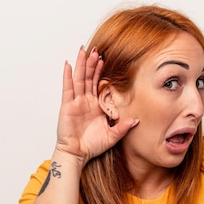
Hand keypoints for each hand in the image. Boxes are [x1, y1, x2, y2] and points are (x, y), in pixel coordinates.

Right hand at [55, 47, 137, 163]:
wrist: (78, 154)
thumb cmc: (92, 146)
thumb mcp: (112, 136)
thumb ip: (123, 127)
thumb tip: (136, 120)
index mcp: (96, 106)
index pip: (99, 84)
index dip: (102, 72)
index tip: (106, 59)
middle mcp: (86, 101)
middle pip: (88, 77)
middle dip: (92, 63)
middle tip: (97, 50)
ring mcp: (76, 102)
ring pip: (79, 79)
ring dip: (81, 65)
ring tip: (84, 51)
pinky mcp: (67, 106)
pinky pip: (68, 88)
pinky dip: (68, 76)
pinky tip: (68, 65)